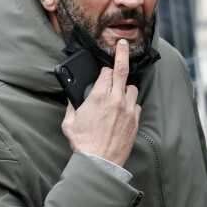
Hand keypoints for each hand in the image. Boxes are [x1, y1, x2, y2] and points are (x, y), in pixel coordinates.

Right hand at [61, 39, 140, 165]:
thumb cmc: (83, 144)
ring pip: (132, 87)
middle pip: (122, 69)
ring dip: (125, 87)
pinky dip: (131, 104)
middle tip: (123, 43)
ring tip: (118, 94)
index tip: (103, 71)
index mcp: (98, 97)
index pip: (106, 72)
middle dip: (122, 53)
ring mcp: (128, 110)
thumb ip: (71, 105)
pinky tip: (123, 110)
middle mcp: (116, 100)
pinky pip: (136, 104)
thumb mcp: (69, 122)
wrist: (100, 163)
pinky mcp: (135, 120)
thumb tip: (72, 96)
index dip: (104, 70)